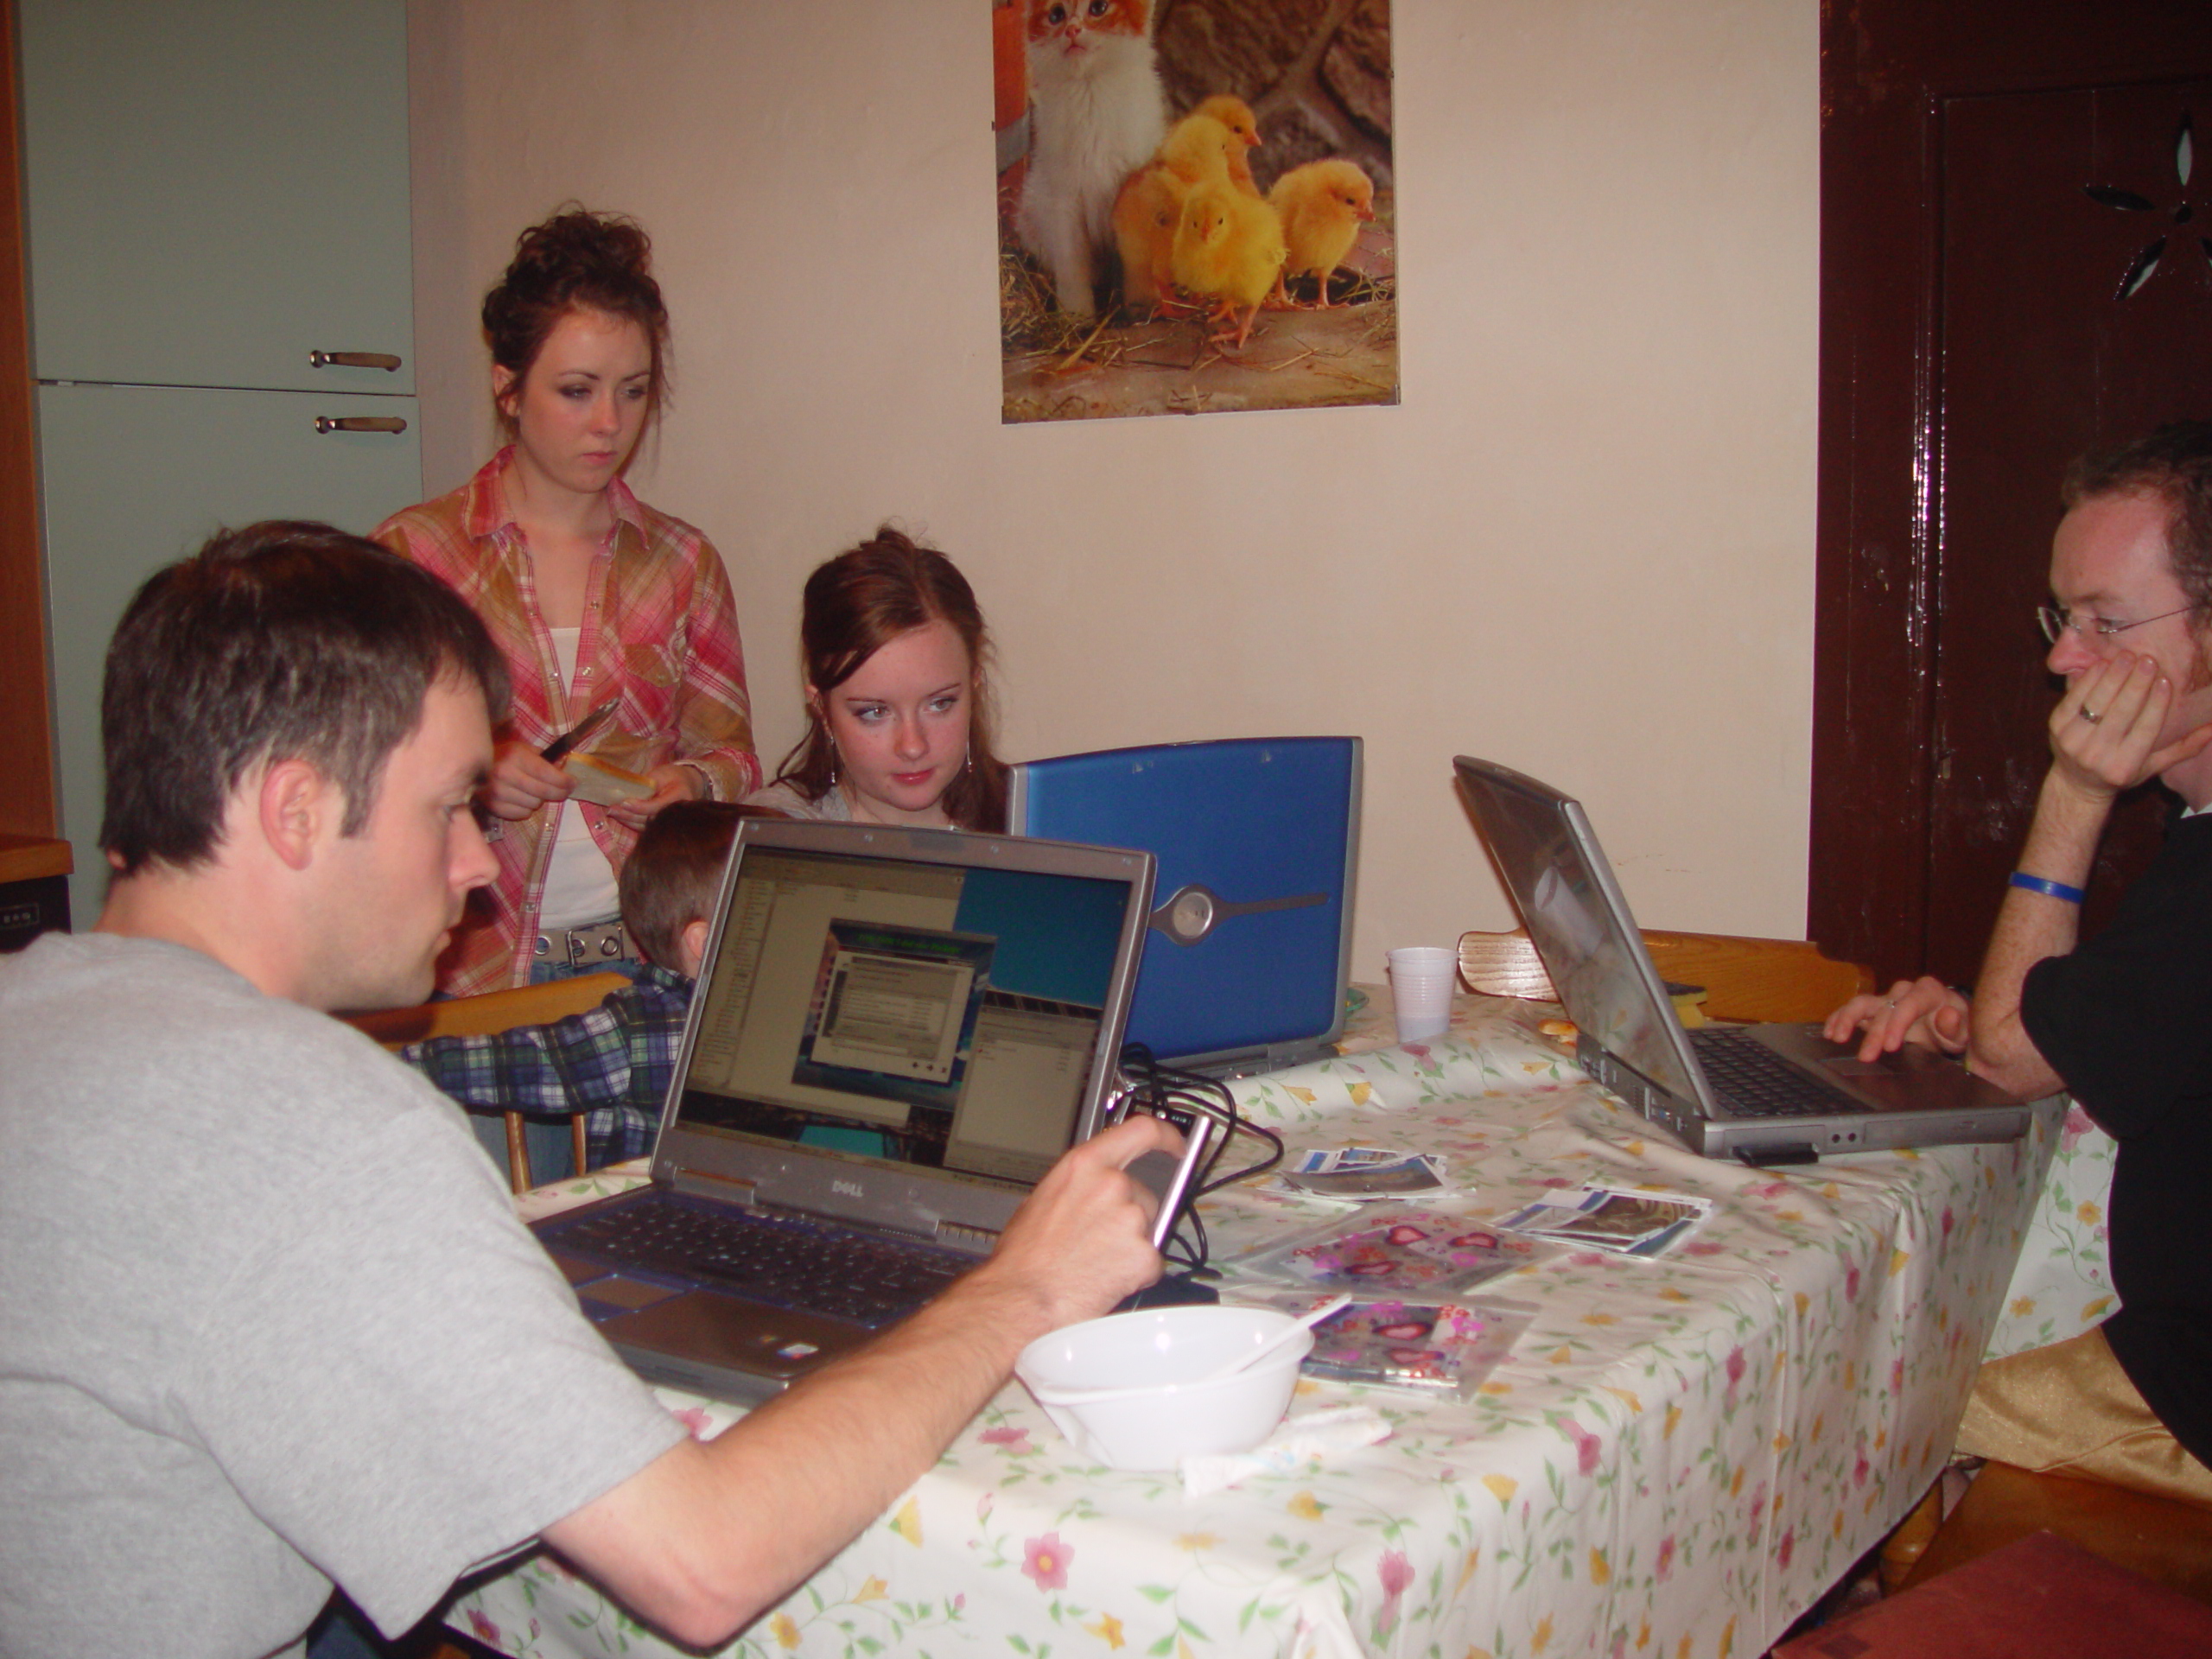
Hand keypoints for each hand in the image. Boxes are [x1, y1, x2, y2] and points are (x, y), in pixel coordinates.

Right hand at [483, 738, 573, 819]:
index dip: (564, 781)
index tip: (573, 783)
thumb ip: (545, 758)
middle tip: (564, 790)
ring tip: (534, 791)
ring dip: (539, 799)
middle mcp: (505, 774)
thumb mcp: (523, 748)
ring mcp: (497, 793)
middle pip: (543, 792)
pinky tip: (522, 799)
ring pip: (534, 805)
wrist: (470, 765)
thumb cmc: (503, 755)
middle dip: (559, 792)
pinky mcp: (492, 807)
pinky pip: (522, 814)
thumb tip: (565, 769)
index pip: (547, 774)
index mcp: (515, 756)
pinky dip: (526, 809)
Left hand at [608, 763, 702, 829]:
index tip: (624, 802)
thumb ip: (648, 784)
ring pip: (645, 825)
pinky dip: (630, 822)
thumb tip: (629, 794)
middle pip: (649, 819)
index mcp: (680, 797)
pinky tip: (619, 816)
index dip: (640, 806)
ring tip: (611, 812)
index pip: (657, 806)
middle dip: (628, 815)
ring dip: (626, 820)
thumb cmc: (673, 776)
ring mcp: (670, 823)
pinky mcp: (661, 826)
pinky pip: (644, 827)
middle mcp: (677, 814)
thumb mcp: (662, 774)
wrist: (688, 785)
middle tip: (611, 809)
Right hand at [977, 1114, 1180, 1331]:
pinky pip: (1150, 1262)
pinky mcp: (1144, 1254)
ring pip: (1146, 1229)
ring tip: (1094, 1262)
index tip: (1174, 1145)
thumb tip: (1088, 1190)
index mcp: (1084, 1166)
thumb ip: (1076, 1186)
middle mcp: (1112, 1186)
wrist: (1024, 1301)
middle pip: (1143, 1194)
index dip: (1165, 1136)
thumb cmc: (1023, 1259)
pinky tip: (1105, 1279)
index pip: (1140, 1131)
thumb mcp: (1040, 1201)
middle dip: (1129, 1216)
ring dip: (1129, 1245)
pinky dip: (1135, 1273)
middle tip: (1099, 1241)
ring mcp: (1131, 1219)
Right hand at [1823, 975, 1968, 1061]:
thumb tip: (1946, 1015)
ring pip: (1861, 1002)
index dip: (1897, 1024)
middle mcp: (1903, 991)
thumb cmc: (1957, 1027)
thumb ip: (1957, 1025)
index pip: (1908, 1004)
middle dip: (1873, 1033)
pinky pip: (1853, 1010)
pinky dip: (1839, 1019)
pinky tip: (1829, 1032)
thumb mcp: (1966, 1029)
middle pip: (1882, 1007)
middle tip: (1866, 1056)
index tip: (1890, 1046)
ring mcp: (1886, 999)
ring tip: (1837, 1037)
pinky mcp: (1874, 1010)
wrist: (1950, 1025)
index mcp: (1927, 992)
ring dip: (1846, 1019)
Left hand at [2050, 650, 2211, 803]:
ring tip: (2128, 657)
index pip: (2145, 730)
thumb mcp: (2153, 766)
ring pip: (2097, 702)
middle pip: (2121, 712)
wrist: (2076, 783)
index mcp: (2124, 766)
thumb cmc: (2120, 771)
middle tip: (2149, 660)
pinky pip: (2074, 698)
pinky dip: (2090, 679)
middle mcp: (2097, 755)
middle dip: (2136, 684)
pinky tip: (2104, 664)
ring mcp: (2073, 740)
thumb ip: (2183, 747)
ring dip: (2114, 676)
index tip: (2166, 680)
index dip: (2156, 704)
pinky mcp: (2056, 726)